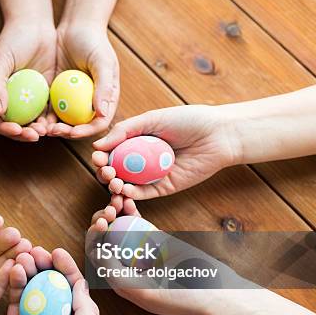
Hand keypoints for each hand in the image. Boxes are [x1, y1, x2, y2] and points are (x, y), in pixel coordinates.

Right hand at [0, 21, 56, 141]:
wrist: (36, 27)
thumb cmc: (12, 41)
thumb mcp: (1, 61)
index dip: (4, 129)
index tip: (16, 130)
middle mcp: (7, 102)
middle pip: (12, 126)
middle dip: (22, 134)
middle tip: (34, 136)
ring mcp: (25, 101)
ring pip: (30, 123)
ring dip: (37, 130)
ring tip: (46, 131)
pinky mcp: (43, 98)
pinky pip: (45, 113)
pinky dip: (50, 121)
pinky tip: (56, 123)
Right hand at [0, 247, 98, 314]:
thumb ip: (86, 314)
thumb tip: (82, 285)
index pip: (74, 291)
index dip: (67, 269)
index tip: (58, 252)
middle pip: (51, 286)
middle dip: (45, 265)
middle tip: (36, 250)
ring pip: (31, 289)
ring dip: (28, 270)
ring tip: (24, 255)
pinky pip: (13, 302)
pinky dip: (13, 283)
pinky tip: (14, 269)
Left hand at [48, 23, 119, 138]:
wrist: (75, 27)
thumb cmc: (94, 42)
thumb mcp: (103, 62)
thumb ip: (104, 86)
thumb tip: (102, 113)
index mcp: (105, 99)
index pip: (98, 123)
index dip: (86, 131)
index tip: (72, 132)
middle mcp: (88, 104)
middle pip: (79, 126)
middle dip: (66, 133)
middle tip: (52, 131)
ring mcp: (72, 100)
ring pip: (62, 121)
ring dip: (51, 127)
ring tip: (40, 128)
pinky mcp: (56, 94)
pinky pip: (49, 108)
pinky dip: (42, 115)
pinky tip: (32, 117)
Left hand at [87, 205, 229, 314]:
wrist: (211, 291)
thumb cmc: (177, 297)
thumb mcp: (142, 290)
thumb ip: (117, 274)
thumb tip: (96, 252)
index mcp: (118, 278)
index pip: (97, 254)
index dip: (94, 237)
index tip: (101, 224)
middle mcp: (125, 263)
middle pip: (104, 237)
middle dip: (102, 220)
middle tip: (109, 210)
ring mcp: (140, 249)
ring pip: (118, 226)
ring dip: (113, 211)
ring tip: (116, 200)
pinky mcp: (155, 238)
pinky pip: (137, 221)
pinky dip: (130, 210)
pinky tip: (128, 200)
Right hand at [92, 105, 240, 198]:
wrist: (219, 135)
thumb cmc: (188, 121)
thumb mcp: (151, 119)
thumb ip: (124, 131)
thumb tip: (97, 145)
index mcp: (137, 142)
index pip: (112, 152)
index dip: (101, 157)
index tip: (96, 157)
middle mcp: (141, 160)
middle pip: (115, 171)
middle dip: (105, 173)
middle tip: (105, 171)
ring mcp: (151, 176)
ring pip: (125, 185)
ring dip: (114, 186)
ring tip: (112, 181)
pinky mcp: (163, 188)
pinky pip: (142, 195)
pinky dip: (130, 195)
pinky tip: (124, 190)